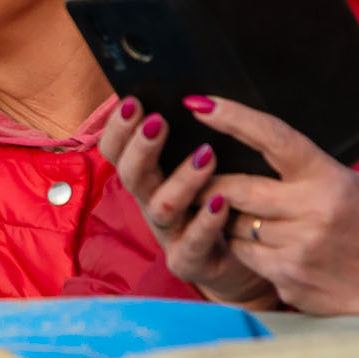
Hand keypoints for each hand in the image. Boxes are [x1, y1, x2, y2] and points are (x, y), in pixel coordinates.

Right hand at [100, 99, 279, 308]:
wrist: (242, 262)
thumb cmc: (218, 203)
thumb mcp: (196, 168)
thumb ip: (189, 138)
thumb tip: (196, 95)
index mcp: (148, 177)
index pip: (117, 151)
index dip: (118, 128)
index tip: (133, 101)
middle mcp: (151, 203)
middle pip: (132, 176)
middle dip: (140, 147)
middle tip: (156, 121)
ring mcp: (168, 234)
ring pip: (163, 207)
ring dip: (181, 179)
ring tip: (205, 155)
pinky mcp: (190, 261)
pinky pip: (194, 242)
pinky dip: (206, 221)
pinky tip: (221, 200)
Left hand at [189, 96, 358, 315]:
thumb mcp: (352, 185)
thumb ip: (309, 166)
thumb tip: (260, 143)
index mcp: (327, 177)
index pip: (273, 137)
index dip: (233, 118)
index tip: (201, 104)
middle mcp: (311, 208)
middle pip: (236, 186)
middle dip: (211, 181)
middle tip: (198, 176)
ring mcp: (297, 242)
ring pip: (233, 220)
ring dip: (228, 216)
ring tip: (249, 218)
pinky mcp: (285, 272)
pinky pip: (240, 250)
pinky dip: (240, 244)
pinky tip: (260, 244)